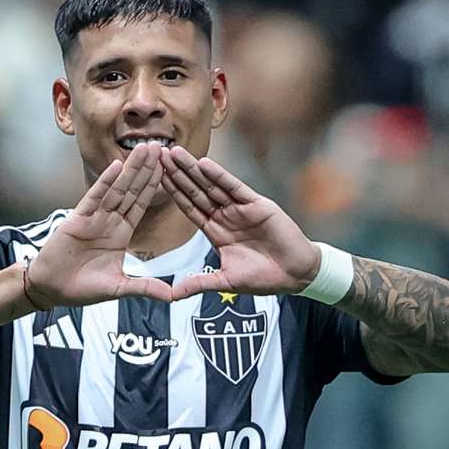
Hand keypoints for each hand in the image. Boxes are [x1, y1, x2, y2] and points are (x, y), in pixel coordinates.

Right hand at [25, 142, 172, 305]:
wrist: (53, 290)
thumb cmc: (82, 288)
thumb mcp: (120, 287)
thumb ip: (145, 287)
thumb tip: (172, 296)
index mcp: (121, 232)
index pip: (141, 204)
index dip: (154, 186)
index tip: (169, 168)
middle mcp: (109, 220)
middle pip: (132, 190)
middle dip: (146, 169)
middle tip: (160, 145)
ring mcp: (94, 217)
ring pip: (116, 188)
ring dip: (130, 168)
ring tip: (144, 148)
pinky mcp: (77, 219)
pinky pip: (94, 198)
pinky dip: (105, 182)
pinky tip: (116, 166)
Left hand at [159, 145, 319, 300]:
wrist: (294, 275)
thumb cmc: (263, 277)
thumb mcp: (225, 281)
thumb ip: (199, 283)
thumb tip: (171, 296)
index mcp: (216, 230)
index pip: (189, 207)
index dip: (173, 193)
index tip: (155, 178)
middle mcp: (226, 215)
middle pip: (196, 191)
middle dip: (176, 174)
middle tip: (157, 155)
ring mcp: (240, 208)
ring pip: (211, 185)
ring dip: (192, 169)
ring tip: (173, 153)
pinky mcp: (257, 205)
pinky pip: (235, 187)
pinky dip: (219, 176)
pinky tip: (203, 164)